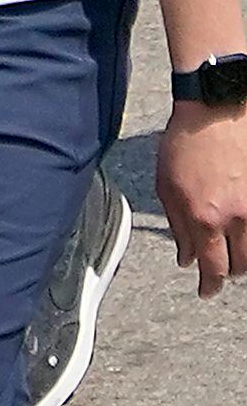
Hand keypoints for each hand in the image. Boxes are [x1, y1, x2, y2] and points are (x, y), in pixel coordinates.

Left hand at [165, 99, 246, 295]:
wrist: (214, 114)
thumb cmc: (185, 144)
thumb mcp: (166, 187)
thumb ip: (177, 227)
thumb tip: (186, 258)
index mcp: (203, 217)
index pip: (211, 267)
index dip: (210, 285)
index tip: (206, 291)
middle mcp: (233, 217)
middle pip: (239, 265)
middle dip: (227, 274)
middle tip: (218, 273)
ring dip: (243, 259)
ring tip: (232, 256)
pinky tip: (241, 234)